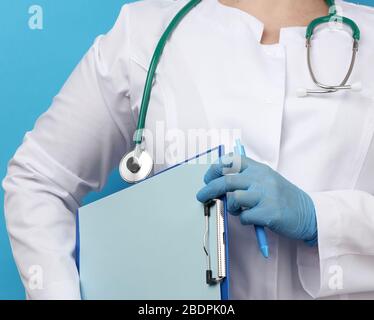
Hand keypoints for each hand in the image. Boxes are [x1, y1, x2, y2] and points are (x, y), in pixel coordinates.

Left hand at [196, 155, 317, 244]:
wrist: (308, 212)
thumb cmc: (282, 197)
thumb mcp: (266, 180)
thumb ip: (245, 178)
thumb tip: (218, 184)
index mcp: (259, 168)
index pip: (231, 161)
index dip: (215, 168)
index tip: (208, 177)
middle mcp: (261, 178)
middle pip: (226, 180)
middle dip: (209, 189)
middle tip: (201, 196)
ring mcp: (266, 195)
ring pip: (233, 199)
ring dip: (230, 207)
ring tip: (239, 210)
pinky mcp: (269, 212)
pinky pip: (244, 217)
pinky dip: (244, 220)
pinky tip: (253, 219)